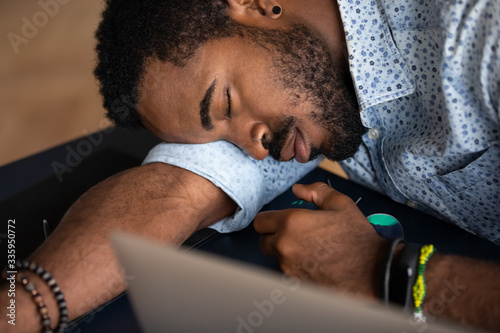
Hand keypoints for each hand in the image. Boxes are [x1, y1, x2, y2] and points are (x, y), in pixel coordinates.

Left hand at [254, 182, 386, 297]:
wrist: (372, 271)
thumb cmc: (357, 237)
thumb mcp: (340, 204)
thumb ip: (315, 192)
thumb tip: (298, 189)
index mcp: (291, 223)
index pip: (260, 222)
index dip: (269, 220)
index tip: (279, 221)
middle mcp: (284, 245)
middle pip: (264, 242)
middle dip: (275, 237)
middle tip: (295, 234)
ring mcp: (289, 267)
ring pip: (277, 258)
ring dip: (287, 253)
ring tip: (311, 249)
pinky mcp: (296, 282)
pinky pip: (289, 272)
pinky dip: (297, 267)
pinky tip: (315, 263)